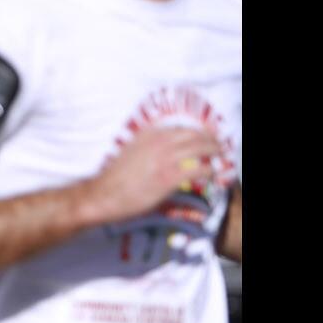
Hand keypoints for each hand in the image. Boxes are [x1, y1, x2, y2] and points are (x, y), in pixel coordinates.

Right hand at [84, 127, 221, 223]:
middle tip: (217, 145)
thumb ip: (147, 147)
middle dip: (210, 138)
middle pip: (194, 134)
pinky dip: (210, 170)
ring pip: (201, 148)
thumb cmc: (112, 179)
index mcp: (147, 135)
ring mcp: (165, 159)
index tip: (202, 136)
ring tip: (220, 155)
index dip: (195, 132)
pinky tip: (213, 174)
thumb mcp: (129, 153)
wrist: (101, 195)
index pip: (180, 127)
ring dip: (214, 151)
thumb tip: (161, 153)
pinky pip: (199, 169)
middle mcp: (158, 142)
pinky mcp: (169, 177)